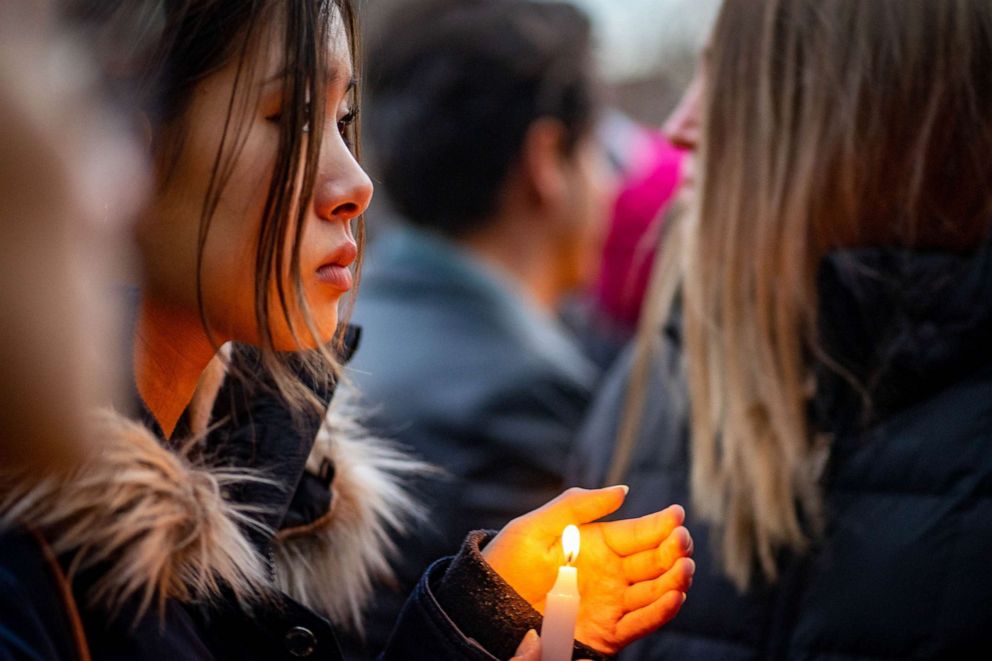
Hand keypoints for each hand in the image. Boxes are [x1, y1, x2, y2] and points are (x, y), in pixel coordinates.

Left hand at [484, 487, 693, 654]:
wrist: (488, 608)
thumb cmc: (510, 562)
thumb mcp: (537, 526)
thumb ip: (578, 506)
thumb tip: (623, 490)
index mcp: (599, 544)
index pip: (638, 532)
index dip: (660, 523)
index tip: (678, 515)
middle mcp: (612, 573)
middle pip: (654, 561)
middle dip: (674, 550)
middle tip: (683, 542)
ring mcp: (613, 602)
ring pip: (654, 590)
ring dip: (674, 580)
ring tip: (685, 568)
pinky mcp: (609, 632)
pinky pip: (642, 622)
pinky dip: (661, 611)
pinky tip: (674, 596)